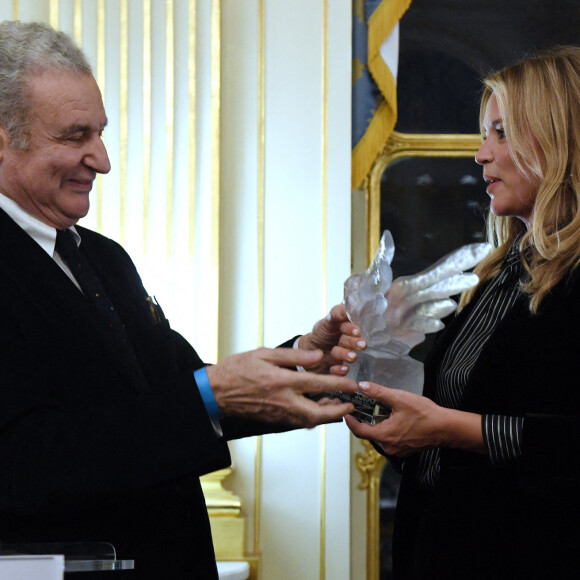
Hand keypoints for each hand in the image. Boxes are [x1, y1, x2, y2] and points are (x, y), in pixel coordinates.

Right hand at [206, 347, 357, 427]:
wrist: (216, 392)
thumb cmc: (237, 369)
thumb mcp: (264, 354)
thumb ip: (293, 356)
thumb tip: (317, 356)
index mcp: (282, 382)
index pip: (317, 384)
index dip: (338, 385)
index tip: (352, 384)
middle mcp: (283, 401)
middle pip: (318, 413)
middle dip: (337, 411)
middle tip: (350, 405)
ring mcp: (279, 413)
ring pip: (309, 422)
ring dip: (326, 416)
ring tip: (336, 406)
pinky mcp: (274, 420)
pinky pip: (298, 422)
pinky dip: (311, 418)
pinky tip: (316, 408)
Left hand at [298, 303, 365, 374]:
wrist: (307, 351)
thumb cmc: (320, 333)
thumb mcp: (326, 322)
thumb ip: (336, 313)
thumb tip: (345, 302)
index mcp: (344, 328)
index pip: (351, 327)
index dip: (352, 329)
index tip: (356, 331)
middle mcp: (346, 341)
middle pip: (352, 341)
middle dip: (356, 342)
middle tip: (361, 345)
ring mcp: (342, 355)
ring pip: (348, 355)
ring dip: (349, 355)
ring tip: (351, 356)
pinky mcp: (337, 367)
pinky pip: (340, 370)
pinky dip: (340, 370)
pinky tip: (341, 368)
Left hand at [345, 382, 483, 456]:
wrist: (446, 428)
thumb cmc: (425, 414)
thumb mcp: (399, 398)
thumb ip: (379, 392)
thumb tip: (362, 386)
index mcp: (384, 435)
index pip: (358, 431)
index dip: (350, 421)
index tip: (346, 411)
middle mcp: (388, 447)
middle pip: (368, 434)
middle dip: (364, 420)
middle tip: (361, 407)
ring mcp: (397, 450)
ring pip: (379, 437)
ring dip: (376, 425)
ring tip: (377, 410)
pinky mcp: (405, 450)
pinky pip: (389, 440)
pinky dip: (386, 430)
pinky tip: (391, 418)